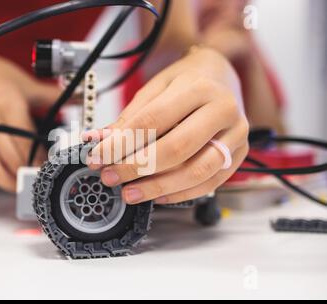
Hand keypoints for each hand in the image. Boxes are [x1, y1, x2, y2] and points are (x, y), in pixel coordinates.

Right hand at [0, 50, 59, 191]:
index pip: (26, 142)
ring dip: (6, 180)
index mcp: (8, 106)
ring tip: (21, 181)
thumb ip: (53, 96)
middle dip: (27, 172)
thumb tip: (78, 99)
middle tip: (39, 177)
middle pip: (10, 158)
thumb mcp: (28, 84)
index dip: (39, 159)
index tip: (50, 167)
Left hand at [84, 48, 248, 204]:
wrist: (221, 76)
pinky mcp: (237, 155)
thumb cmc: (187, 81)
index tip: (98, 157)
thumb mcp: (155, 88)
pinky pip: (209, 183)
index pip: (153, 121)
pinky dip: (180, 193)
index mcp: (199, 88)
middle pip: (176, 148)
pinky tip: (157, 195)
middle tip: (111, 176)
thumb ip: (130, 117)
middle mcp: (222, 110)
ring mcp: (235, 135)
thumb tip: (101, 141)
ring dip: (158, 187)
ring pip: (196, 171)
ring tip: (130, 192)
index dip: (121, 143)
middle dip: (137, 167)